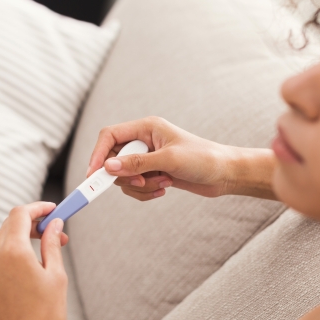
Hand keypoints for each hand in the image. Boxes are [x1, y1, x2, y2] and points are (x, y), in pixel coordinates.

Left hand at [0, 202, 69, 319]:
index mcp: (13, 252)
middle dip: (32, 224)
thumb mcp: (56, 275)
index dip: (38, 207)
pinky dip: (11, 262)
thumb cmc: (46, 317)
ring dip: (21, 243)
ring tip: (45, 258)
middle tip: (54, 232)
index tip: (52, 209)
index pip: (20, 214)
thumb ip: (52, 244)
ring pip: (1, 246)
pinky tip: (28, 278)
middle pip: (9, 226)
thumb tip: (54, 225)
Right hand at [88, 116, 243, 200]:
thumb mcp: (169, 160)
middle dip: (126, 176)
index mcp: (146, 127)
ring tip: (163, 184)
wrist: (226, 173)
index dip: (98, 154)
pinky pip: (135, 186)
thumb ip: (137, 163)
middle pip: (114, 159)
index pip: (110, 136)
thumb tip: (107, 168)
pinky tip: (164, 190)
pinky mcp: (154, 173)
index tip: (93, 175)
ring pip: (124, 176)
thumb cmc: (203, 159)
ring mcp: (148, 158)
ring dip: (139, 186)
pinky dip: (145, 192)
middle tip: (143, 182)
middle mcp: (144, 140)